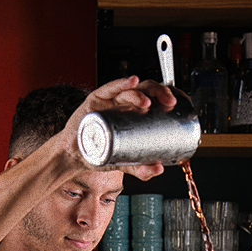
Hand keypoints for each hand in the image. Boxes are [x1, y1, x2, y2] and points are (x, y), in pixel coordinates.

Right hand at [60, 76, 176, 178]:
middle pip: (146, 90)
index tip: (177, 104)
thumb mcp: (125, 163)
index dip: (166, 97)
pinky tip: (132, 81)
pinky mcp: (96, 99)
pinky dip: (121, 84)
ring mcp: (110, 100)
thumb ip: (141, 168)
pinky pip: (109, 88)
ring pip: (129, 90)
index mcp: (134, 112)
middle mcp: (124, 103)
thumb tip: (159, 168)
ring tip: (147, 103)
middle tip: (168, 102)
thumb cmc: (99, 153)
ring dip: (141, 93)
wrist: (74, 156)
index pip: (154, 98)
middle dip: (160, 92)